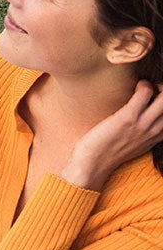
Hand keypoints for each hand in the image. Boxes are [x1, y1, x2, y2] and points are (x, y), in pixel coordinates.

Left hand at [66, 80, 162, 197]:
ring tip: (144, 89)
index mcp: (157, 137)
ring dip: (156, 86)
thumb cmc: (109, 151)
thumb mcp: (136, 145)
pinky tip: (134, 88)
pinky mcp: (128, 118)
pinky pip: (145, 92)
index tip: (157, 99)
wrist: (93, 164)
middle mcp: (154, 131)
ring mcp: (143, 125)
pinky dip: (143, 85)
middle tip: (153, 90)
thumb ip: (145, 133)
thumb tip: (144, 116)